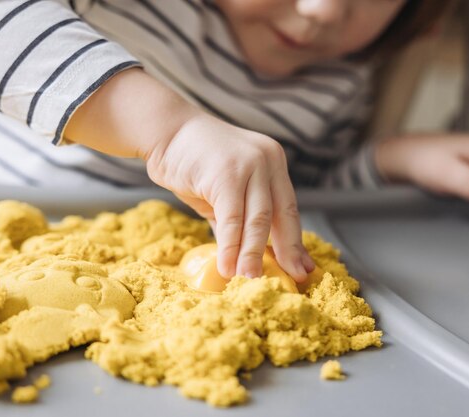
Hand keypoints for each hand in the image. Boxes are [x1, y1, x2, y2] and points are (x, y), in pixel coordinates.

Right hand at [146, 112, 314, 280]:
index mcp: (273, 164)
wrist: (165, 131)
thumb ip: (239, 219)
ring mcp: (249, 164)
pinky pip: (232, 219)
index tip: (302, 268)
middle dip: (285, 251)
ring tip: (251, 281)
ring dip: (254, 255)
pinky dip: (230, 246)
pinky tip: (227, 267)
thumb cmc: (194, 163)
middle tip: (289, 280)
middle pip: (280, 215)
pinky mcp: (226, 173)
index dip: (295, 241)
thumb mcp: (224, 192)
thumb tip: (249, 257)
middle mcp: (268, 161)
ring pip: (258, 220)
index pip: (288, 209)